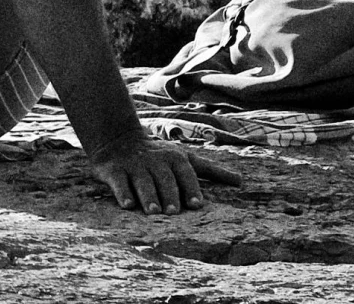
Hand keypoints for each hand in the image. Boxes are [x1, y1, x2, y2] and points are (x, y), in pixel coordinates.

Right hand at [89, 135, 239, 214]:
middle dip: (169, 195)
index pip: (186, 173)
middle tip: (173, 212)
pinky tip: (127, 205)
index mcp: (174, 157)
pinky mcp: (113, 170)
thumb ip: (212, 171)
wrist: (117, 140)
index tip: (196, 205)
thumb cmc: (158, 155)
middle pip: (164, 179)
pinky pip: (118, 182)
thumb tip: (241, 181)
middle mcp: (154, 160)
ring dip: (148, 196)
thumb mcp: (185, 158)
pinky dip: (122, 193)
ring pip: (142, 181)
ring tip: (153, 211)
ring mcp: (133, 165)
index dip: (191, 188)